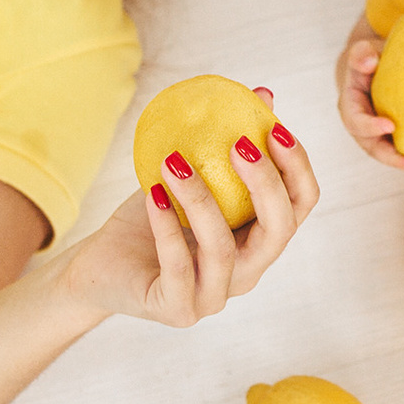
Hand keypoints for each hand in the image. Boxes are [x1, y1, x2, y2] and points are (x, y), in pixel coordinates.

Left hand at [56, 91, 319, 327]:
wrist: (102, 264)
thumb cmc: (154, 214)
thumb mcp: (191, 173)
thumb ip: (226, 142)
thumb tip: (264, 93)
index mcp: (260, 239)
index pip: (301, 206)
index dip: (297, 167)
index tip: (275, 127)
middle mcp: (248, 272)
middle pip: (279, 230)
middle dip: (266, 183)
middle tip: (239, 143)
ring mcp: (214, 297)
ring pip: (223, 249)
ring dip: (201, 199)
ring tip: (174, 161)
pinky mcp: (177, 310)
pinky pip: (178, 266)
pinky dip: (165, 226)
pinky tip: (153, 192)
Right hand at [337, 31, 403, 169]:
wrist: (377, 68)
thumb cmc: (371, 58)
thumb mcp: (363, 52)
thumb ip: (362, 54)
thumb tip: (370, 62)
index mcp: (351, 108)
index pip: (356, 122)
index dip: (370, 127)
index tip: (390, 126)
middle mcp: (362, 127)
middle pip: (375, 149)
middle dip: (395, 158)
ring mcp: (378, 135)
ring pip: (392, 154)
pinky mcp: (394, 137)